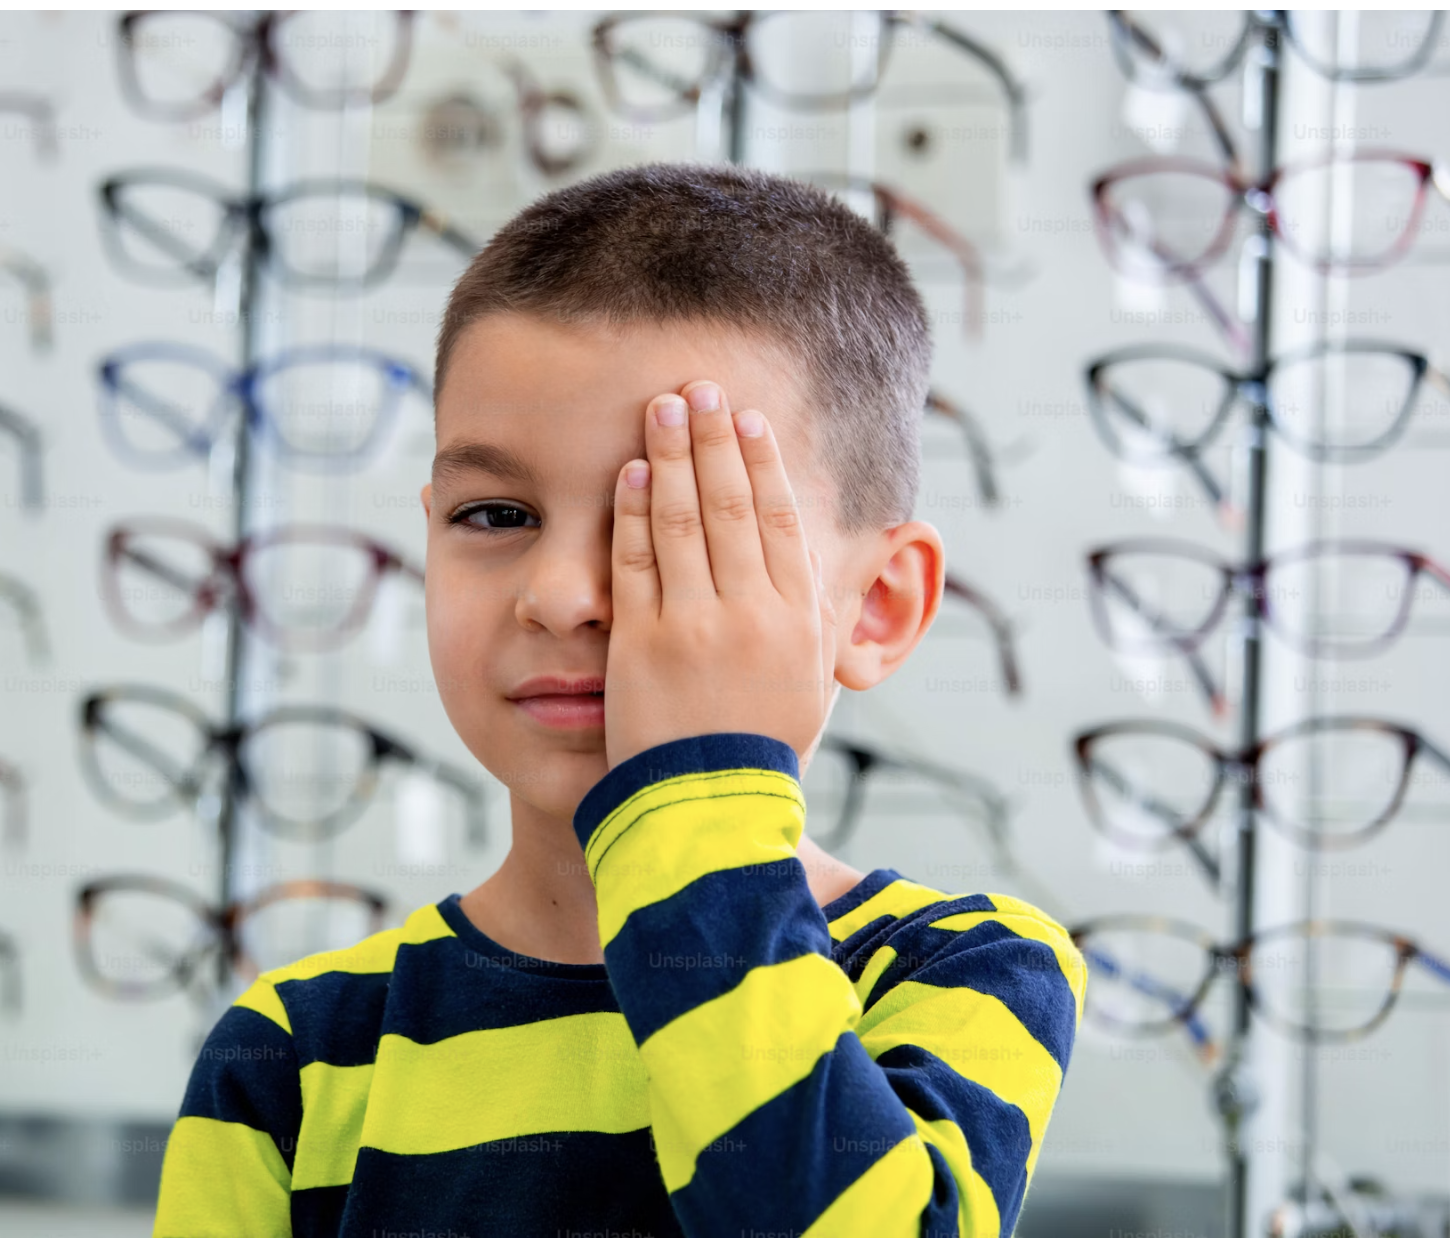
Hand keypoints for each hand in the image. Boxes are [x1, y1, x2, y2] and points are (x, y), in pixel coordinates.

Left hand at [605, 379, 841, 770]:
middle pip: (733, 505)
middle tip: (699, 386)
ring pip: (683, 523)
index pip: (781, 519)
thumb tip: (821, 554)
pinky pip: (636, 565)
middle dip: (714, 439)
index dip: (764, 461)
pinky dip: (632, 514)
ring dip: (670, 457)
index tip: (747, 417)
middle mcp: (752, 614)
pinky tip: (628, 473)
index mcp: (798, 619)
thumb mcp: (809, 681)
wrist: (712, 812)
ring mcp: (695, 627)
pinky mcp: (643, 646)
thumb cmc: (762, 748)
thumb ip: (813, 615)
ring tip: (661, 408)